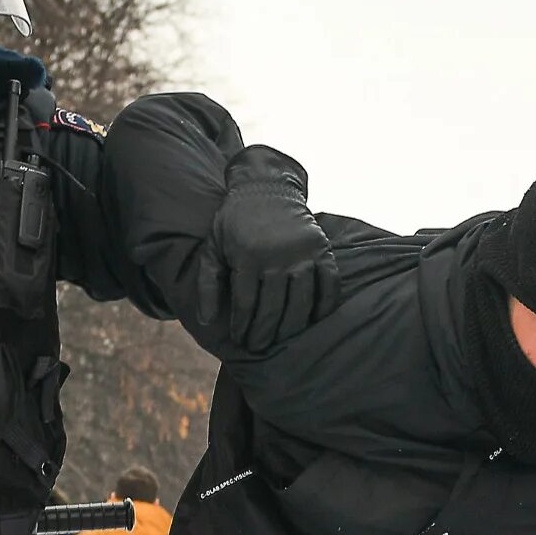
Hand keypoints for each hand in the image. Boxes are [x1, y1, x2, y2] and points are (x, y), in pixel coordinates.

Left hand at [209, 147, 338, 354]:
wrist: (267, 187)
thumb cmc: (235, 221)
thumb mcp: (213, 246)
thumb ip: (207, 282)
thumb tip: (206, 321)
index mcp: (248, 255)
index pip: (246, 304)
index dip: (243, 327)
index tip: (240, 340)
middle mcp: (277, 256)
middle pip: (273, 308)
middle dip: (264, 333)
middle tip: (259, 347)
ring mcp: (303, 253)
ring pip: (301, 302)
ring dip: (291, 327)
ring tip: (282, 339)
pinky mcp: (322, 249)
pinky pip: (329, 284)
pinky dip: (325, 305)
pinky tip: (314, 320)